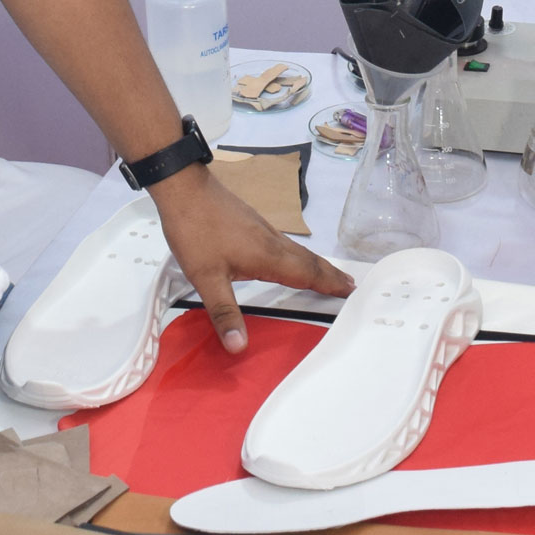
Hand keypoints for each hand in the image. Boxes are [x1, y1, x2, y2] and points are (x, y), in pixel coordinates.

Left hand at [150, 164, 352, 350]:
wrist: (184, 188)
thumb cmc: (196, 231)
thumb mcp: (206, 278)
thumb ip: (224, 312)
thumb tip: (239, 346)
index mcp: (267, 255)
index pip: (306, 273)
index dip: (328, 284)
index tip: (350, 291)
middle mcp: (271, 240)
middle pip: (307, 260)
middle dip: (329, 274)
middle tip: (349, 285)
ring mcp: (262, 228)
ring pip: (296, 250)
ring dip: (315, 264)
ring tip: (327, 274)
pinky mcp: (251, 222)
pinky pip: (284, 243)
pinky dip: (298, 255)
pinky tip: (288, 257)